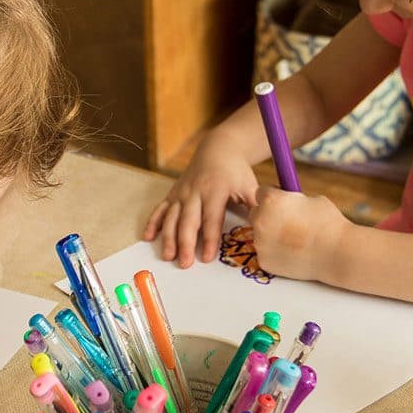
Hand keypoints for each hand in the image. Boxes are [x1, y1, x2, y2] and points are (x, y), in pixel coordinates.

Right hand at [144, 133, 259, 266]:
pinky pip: (160, 209)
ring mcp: (181, 192)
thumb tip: (264, 229)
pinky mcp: (173, 193)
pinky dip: (153, 223)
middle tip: (184, 264)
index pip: (211, 219)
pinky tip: (148, 238)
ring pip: (171, 217)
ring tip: (168, 256)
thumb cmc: (236, 171)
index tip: (208, 258)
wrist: (218, 148)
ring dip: (168, 237)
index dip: (210, 239)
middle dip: (185, 243)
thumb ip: (255, 207)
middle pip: (188, 221)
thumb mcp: (250, 185)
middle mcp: (195, 192)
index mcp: (215, 190)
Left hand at [248, 187, 350, 281]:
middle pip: (256, 214)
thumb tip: (287, 199)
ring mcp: (260, 242)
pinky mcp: (263, 261)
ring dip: (271, 235)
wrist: (336, 253)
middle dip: (268, 216)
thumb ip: (292, 199)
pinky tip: (292, 252)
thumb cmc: (328, 223)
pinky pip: (265, 252)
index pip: (261, 193)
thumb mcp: (311, 199)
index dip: (274, 197)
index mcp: (270, 200)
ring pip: (260, 235)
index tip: (283, 203)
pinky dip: (275, 252)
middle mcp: (260, 220)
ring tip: (293, 239)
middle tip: (287, 223)